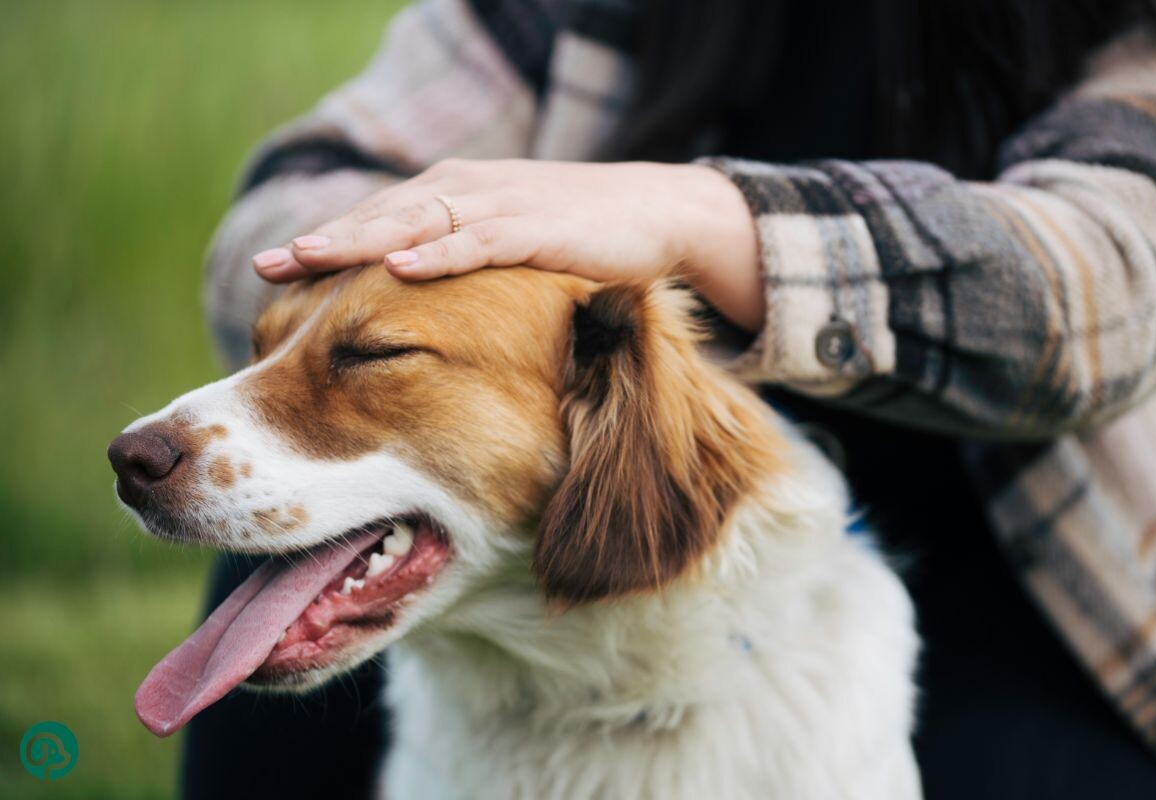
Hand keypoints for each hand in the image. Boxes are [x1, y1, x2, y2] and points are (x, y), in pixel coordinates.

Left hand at [251, 159, 763, 329]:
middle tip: (266, 267)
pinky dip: (437, 253)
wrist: (655, 214)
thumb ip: (457, 268)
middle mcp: (467, 193)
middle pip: (381, 217)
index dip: (324, 243)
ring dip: (361, 239)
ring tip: (307, 257)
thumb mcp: (504, 250)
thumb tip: (406, 302)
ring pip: (417, 222)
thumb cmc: (573, 242)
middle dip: (324, 243)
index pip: (376, 219)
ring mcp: (500, 207)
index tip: (269, 271)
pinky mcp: (538, 229)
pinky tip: (398, 267)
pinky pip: (478, 242)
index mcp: (454, 198)